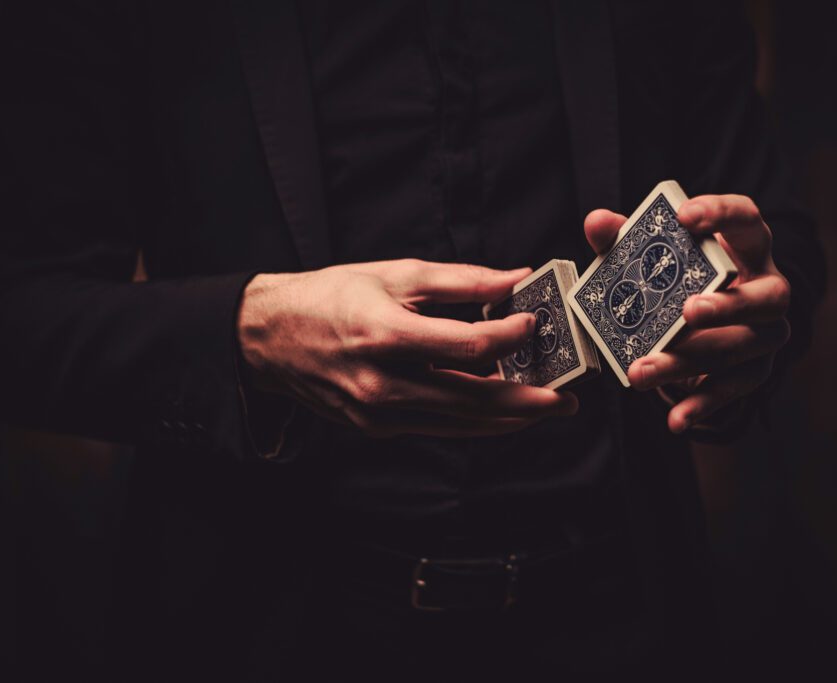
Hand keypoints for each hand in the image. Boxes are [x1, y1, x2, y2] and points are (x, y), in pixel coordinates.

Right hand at [237, 259, 578, 437]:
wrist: (269, 339)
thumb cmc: (330, 297)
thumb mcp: (394, 274)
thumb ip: (459, 280)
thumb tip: (515, 278)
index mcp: (384, 335)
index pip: (467, 345)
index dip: (510, 337)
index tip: (536, 323)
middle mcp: (382, 383)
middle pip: (472, 398)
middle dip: (527, 401)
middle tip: (567, 398)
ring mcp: (379, 413)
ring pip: (460, 423)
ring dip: (508, 418)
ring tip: (546, 409)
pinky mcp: (378, 427)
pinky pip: (439, 427)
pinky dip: (474, 420)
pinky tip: (501, 411)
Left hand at [584, 195, 790, 432]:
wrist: (701, 326)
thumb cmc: (675, 277)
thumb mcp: (646, 255)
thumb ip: (622, 236)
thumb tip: (596, 222)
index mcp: (744, 245)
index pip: (745, 218)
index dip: (720, 213)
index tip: (684, 217)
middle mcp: (768, 286)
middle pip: (766, 295)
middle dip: (730, 305)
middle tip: (687, 311)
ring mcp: (767, 332)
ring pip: (742, 347)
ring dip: (692, 361)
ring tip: (643, 371)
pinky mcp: (756, 369)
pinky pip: (734, 389)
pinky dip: (703, 405)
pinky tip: (674, 420)